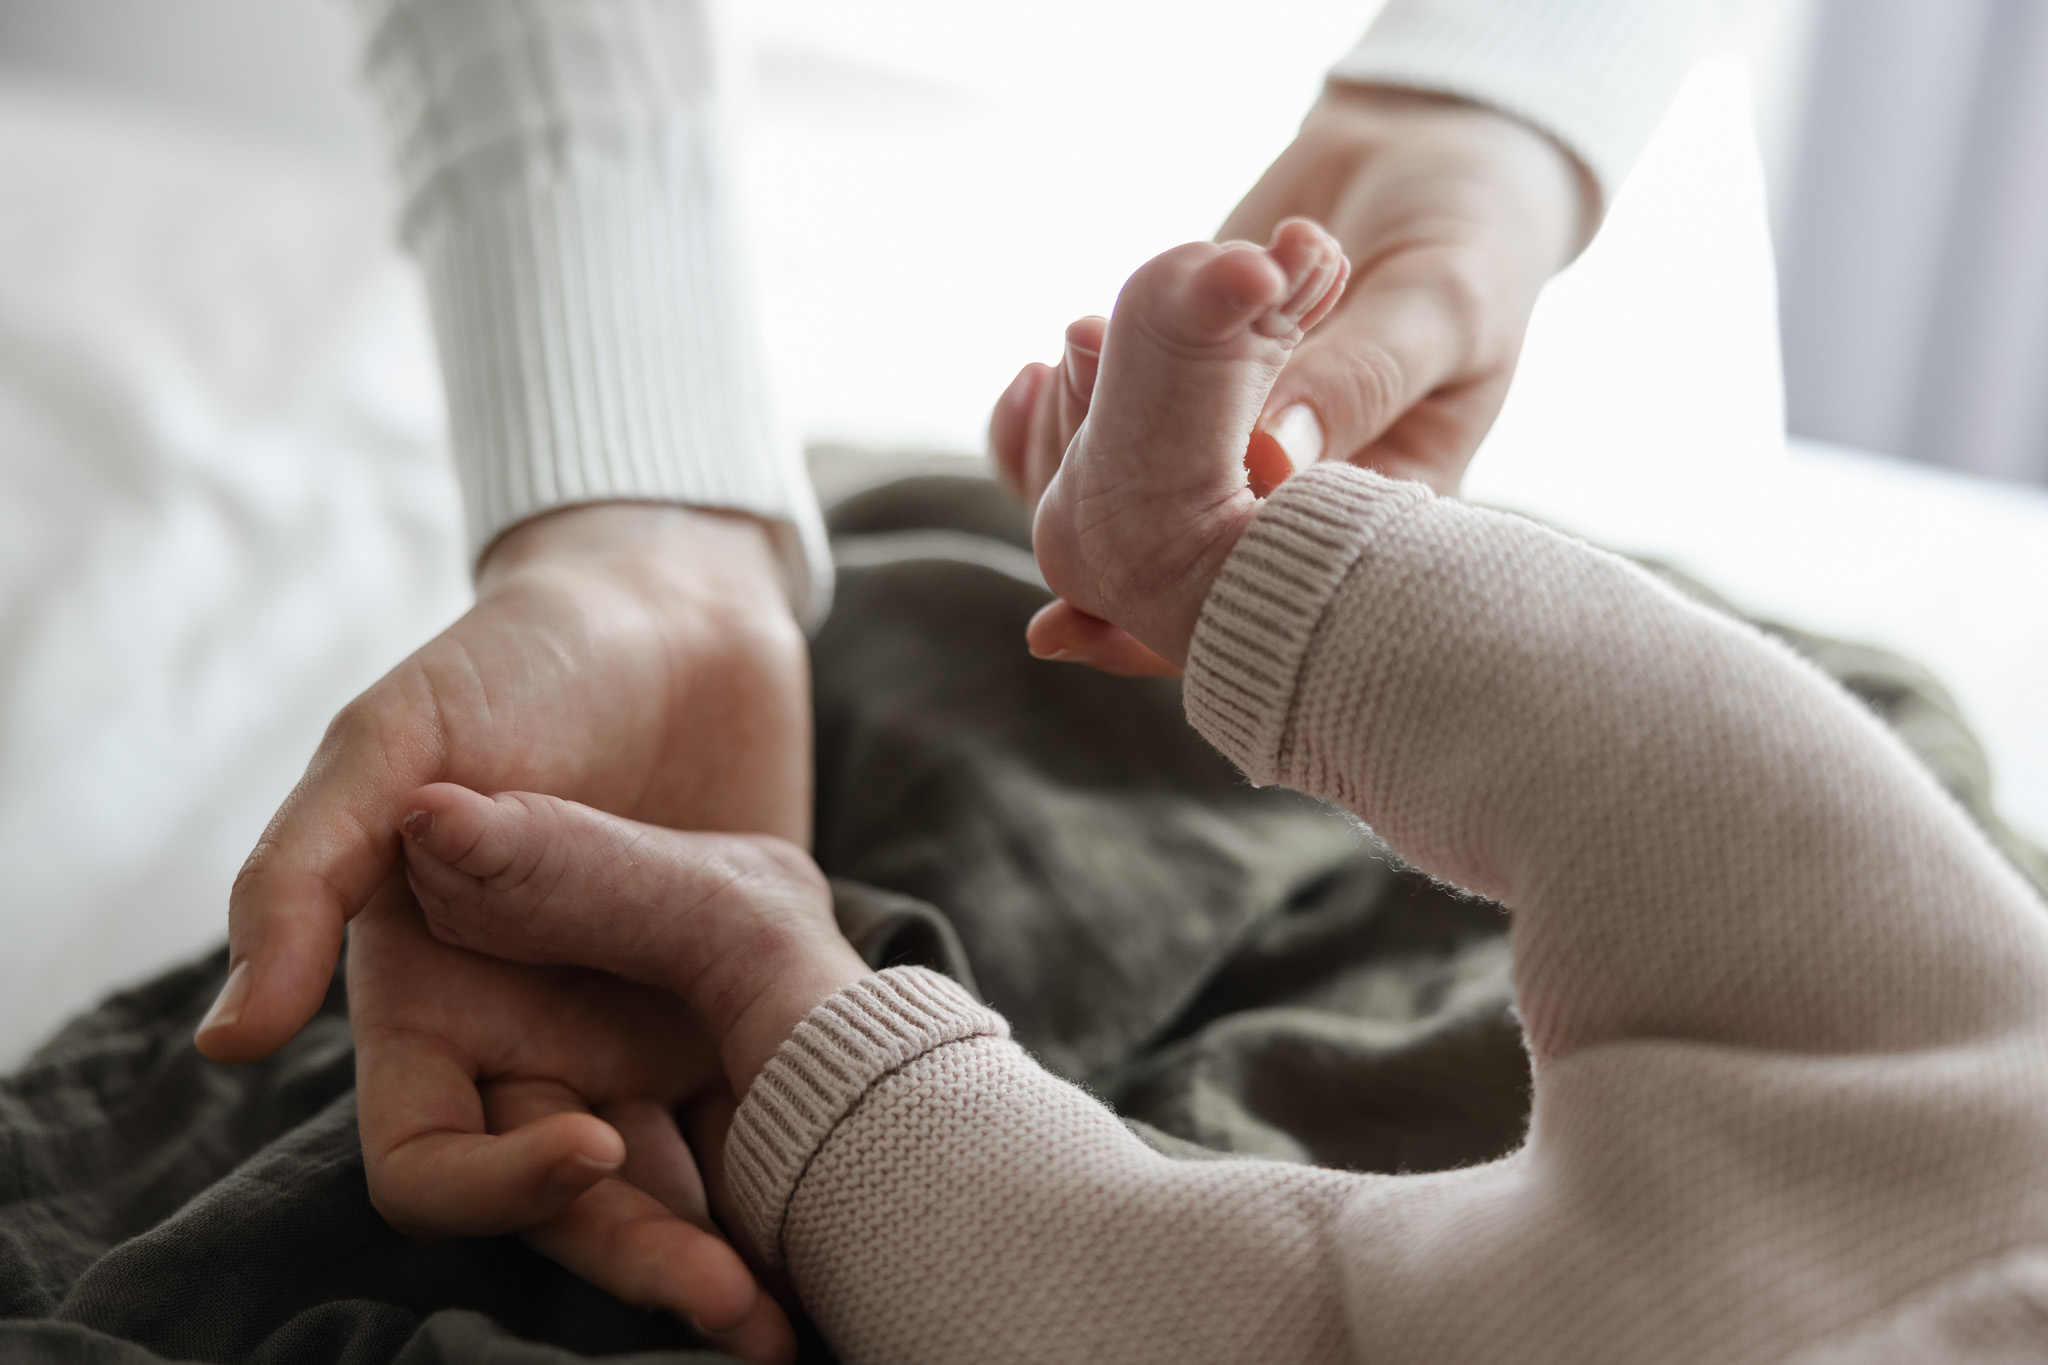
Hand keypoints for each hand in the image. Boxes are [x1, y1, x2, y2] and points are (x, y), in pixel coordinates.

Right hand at [199, 503, 809, 1342]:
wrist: (674, 607)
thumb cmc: (516, 658)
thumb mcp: (397, 739)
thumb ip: (307, 871)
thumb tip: (235, 1036)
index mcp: (431, 1003)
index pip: (435, 1158)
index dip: (501, 1188)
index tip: (597, 1147)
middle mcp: (534, 1039)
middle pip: (573, 1199)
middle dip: (646, 1260)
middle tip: (741, 1316)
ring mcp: (643, 1027)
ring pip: (675, 1175)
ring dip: (730, 1243)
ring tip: (797, 1312)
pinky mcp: (741, 1001)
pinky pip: (763, 1101)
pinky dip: (801, 1153)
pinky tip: (863, 1194)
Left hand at [991, 85, 1584, 672]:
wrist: (1436, 158)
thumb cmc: (1473, 239)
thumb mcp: (1445, 306)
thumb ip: (1364, 375)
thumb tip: (1271, 453)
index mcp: (1372, 521)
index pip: (1257, 601)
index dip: (1160, 630)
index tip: (1081, 609)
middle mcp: (1284, 505)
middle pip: (1163, 555)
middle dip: (1102, 478)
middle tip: (1090, 348)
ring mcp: (1220, 454)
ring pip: (1110, 498)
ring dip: (1075, 424)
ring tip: (1090, 331)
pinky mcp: (1173, 399)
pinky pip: (1084, 442)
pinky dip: (1049, 414)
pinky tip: (1040, 374)